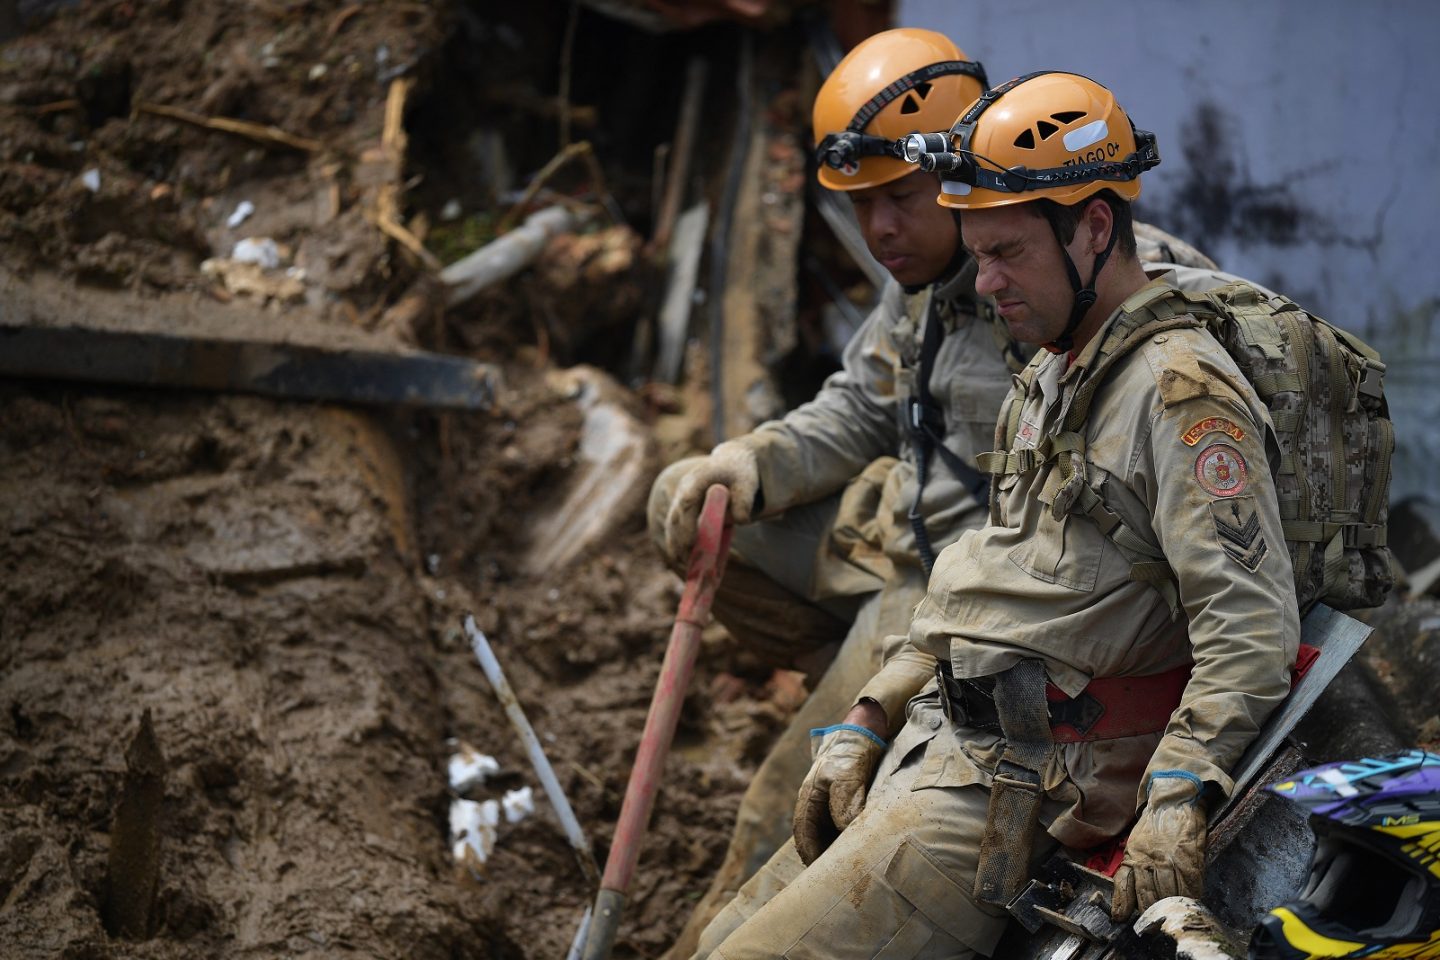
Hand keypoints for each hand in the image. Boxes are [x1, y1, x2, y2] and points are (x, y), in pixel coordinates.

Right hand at [663, 441, 758, 564]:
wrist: (732, 461)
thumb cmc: (740, 473)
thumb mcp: (748, 484)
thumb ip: (745, 501)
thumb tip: (741, 520)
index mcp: (699, 478)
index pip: (687, 502)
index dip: (686, 524)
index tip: (691, 543)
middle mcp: (685, 487)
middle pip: (675, 516)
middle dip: (678, 541)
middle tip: (686, 563)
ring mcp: (681, 496)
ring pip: (672, 523)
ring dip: (675, 544)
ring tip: (685, 565)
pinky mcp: (682, 506)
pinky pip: (675, 526)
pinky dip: (678, 541)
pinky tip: (684, 558)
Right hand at [793, 722, 885, 865]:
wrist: (864, 733)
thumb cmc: (850, 752)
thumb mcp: (847, 776)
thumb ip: (845, 803)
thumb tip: (847, 831)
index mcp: (809, 798)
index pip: (804, 833)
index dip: (811, 854)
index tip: (820, 874)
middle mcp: (817, 805)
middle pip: (815, 838)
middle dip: (823, 858)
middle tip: (836, 879)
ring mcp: (831, 805)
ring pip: (829, 835)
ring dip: (836, 851)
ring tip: (850, 870)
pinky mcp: (846, 806)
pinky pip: (844, 829)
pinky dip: (849, 841)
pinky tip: (862, 850)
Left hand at [1111, 773, 1207, 919]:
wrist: (1174, 801)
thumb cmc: (1153, 826)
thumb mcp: (1135, 844)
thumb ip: (1132, 868)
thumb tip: (1128, 897)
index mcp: (1133, 856)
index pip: (1124, 886)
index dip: (1122, 906)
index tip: (1120, 918)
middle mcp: (1149, 861)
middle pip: (1148, 896)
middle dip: (1149, 913)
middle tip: (1152, 922)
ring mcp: (1170, 862)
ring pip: (1168, 896)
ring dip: (1169, 909)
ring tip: (1170, 916)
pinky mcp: (1190, 861)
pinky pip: (1190, 888)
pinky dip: (1189, 899)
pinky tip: (1188, 904)